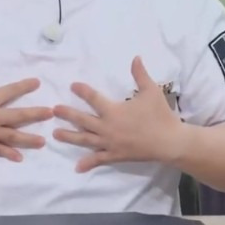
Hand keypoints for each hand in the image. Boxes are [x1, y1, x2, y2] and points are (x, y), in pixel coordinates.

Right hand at [0, 45, 53, 161]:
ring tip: (43, 142)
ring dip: (29, 139)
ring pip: (13, 136)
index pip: (11, 90)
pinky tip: (19, 157)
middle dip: (36, 114)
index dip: (25, 85)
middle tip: (51, 113)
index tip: (37, 83)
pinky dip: (9, 154)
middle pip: (19, 115)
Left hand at [53, 56, 182, 171]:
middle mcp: (108, 128)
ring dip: (69, 137)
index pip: (94, 99)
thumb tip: (135, 57)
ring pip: (85, 140)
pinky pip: (99, 160)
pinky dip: (87, 164)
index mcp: (114, 111)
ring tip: (55, 134)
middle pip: (83, 121)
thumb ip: (140, 74)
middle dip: (67, 115)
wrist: (170, 142)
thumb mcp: (151, 91)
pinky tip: (77, 168)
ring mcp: (110, 144)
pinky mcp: (116, 156)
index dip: (82, 91)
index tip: (72, 85)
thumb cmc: (160, 115)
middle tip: (54, 110)